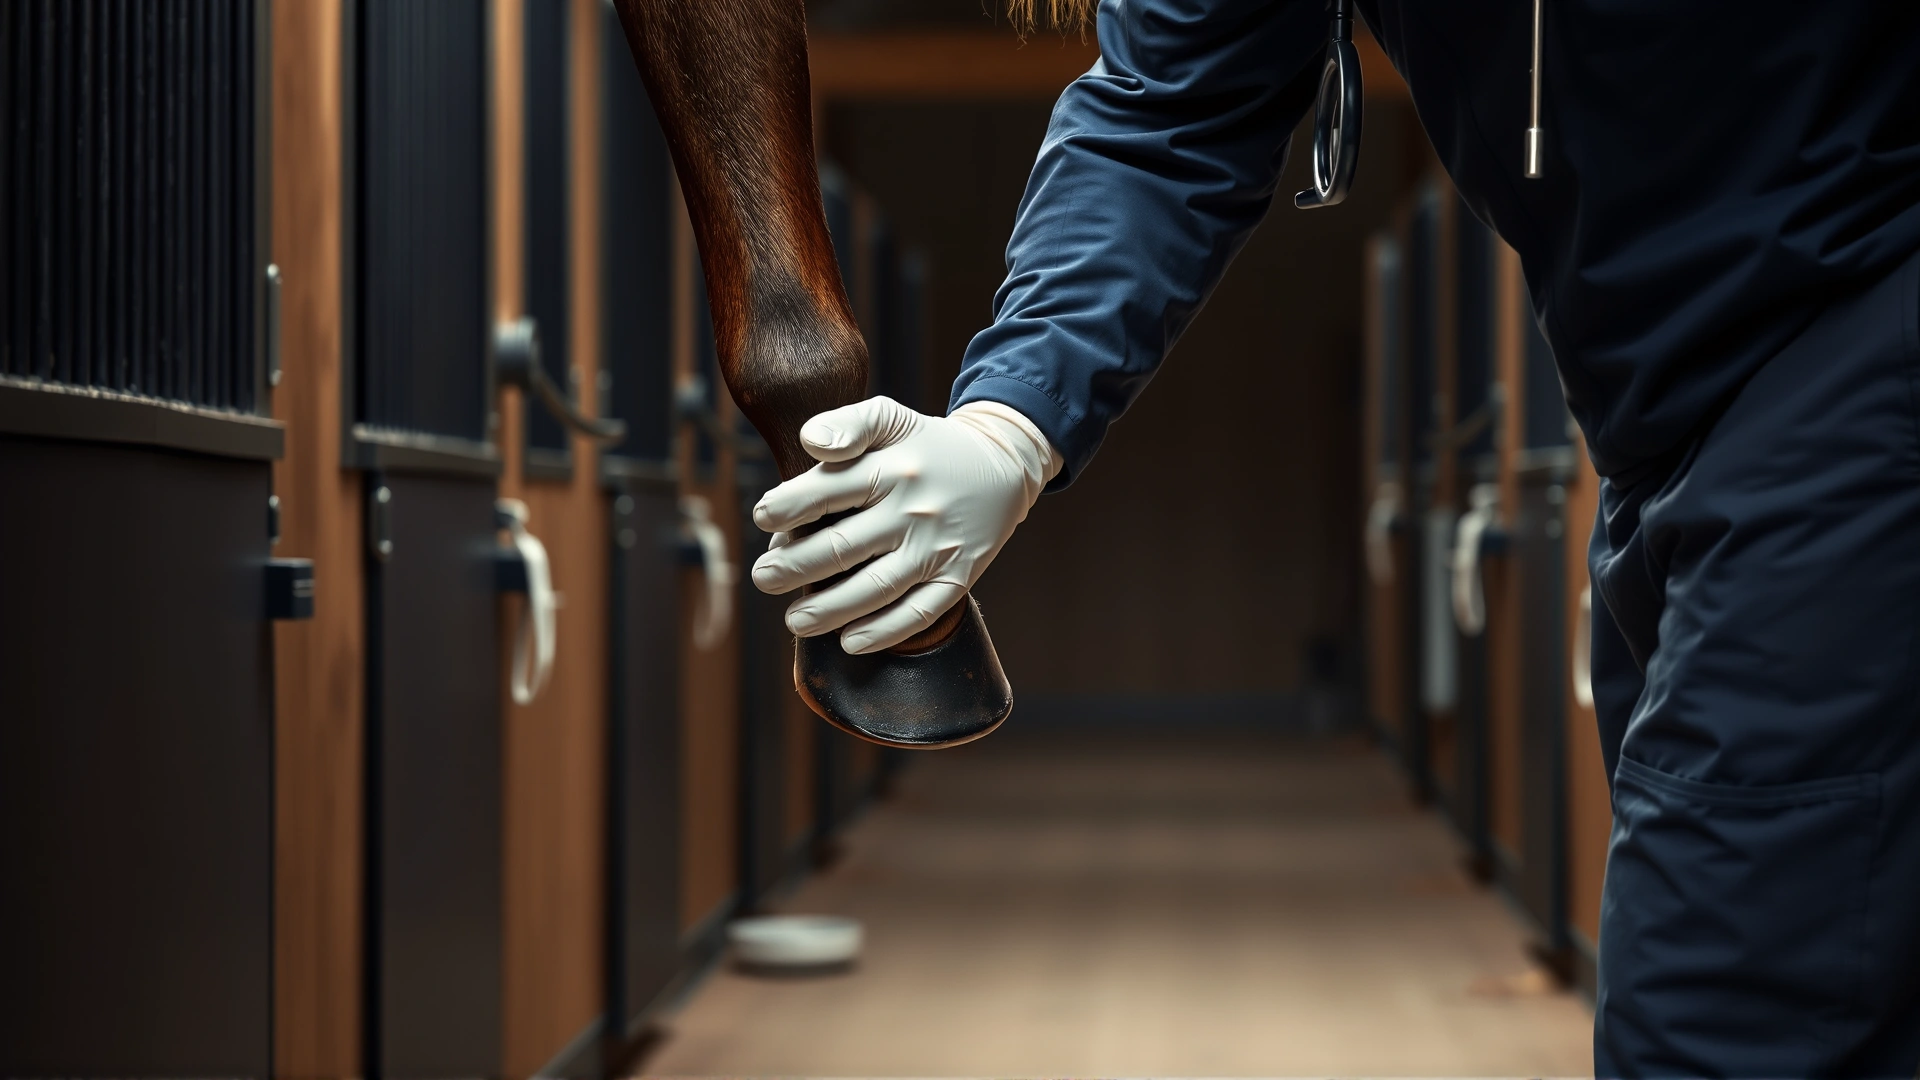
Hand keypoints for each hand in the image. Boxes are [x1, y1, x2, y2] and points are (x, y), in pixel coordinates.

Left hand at [750, 397, 1060, 653]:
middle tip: (764, 577)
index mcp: (891, 468)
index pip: (828, 490)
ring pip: (875, 588)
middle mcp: (913, 510)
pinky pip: (920, 612)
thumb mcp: (892, 418)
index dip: (788, 507)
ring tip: (795, 619)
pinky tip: (851, 642)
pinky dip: (884, 631)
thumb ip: (848, 423)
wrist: (1004, 466)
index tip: (764, 518)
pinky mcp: (958, 576)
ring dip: (829, 610)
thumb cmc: (928, 446)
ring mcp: (937, 548)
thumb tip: (809, 442)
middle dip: (794, 567)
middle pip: (843, 547)